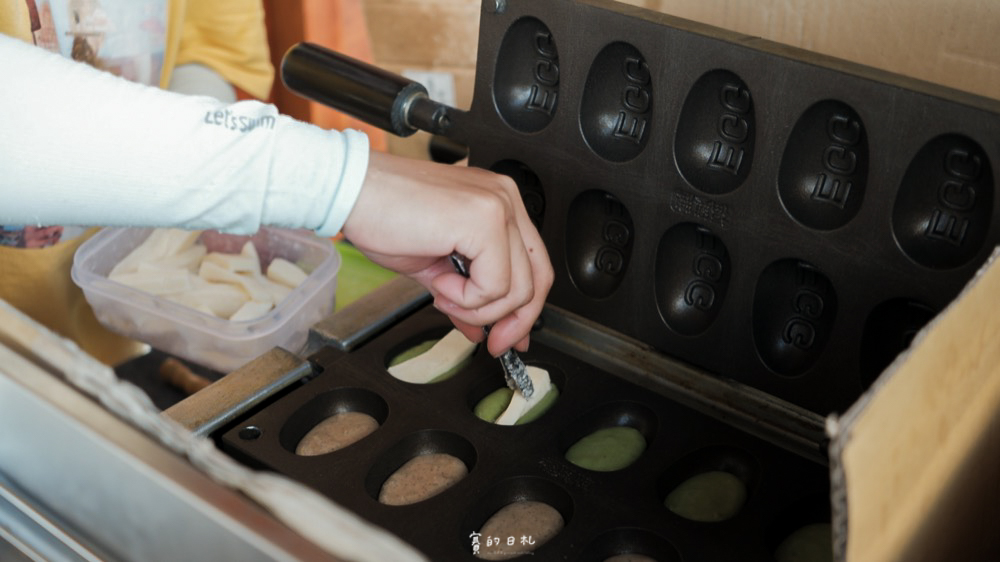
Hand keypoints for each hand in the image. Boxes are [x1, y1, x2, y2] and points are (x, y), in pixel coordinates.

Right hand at [341, 151, 552, 355]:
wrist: (350, 192)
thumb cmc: (383, 215)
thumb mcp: (435, 266)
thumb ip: (466, 295)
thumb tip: (482, 327)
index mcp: (497, 204)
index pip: (534, 264)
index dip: (525, 308)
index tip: (510, 335)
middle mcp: (504, 199)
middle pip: (537, 278)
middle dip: (515, 321)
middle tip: (492, 342)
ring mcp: (498, 206)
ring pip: (517, 288)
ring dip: (477, 309)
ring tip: (443, 295)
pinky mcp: (484, 220)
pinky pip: (494, 285)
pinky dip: (466, 298)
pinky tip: (440, 285)